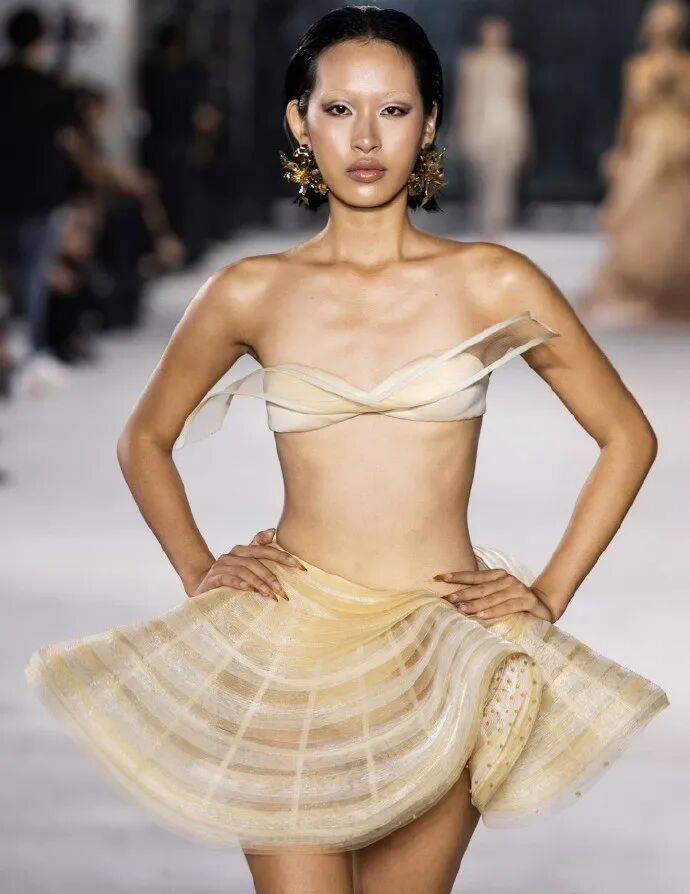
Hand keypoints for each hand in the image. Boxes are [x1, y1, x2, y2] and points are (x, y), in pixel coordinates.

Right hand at [186, 527, 305, 598]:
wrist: (201, 586)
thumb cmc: (229, 576)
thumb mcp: (245, 564)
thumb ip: (258, 548)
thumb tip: (272, 531)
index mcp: (242, 550)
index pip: (265, 550)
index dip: (283, 556)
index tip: (300, 566)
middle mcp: (232, 555)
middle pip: (255, 560)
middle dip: (270, 574)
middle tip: (282, 589)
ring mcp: (221, 566)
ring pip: (244, 570)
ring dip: (258, 582)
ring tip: (270, 593)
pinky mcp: (214, 578)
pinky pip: (228, 578)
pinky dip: (239, 583)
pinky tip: (248, 589)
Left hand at [433, 566, 554, 621]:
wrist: (545, 608)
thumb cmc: (514, 604)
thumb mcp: (498, 597)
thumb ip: (482, 596)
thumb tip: (454, 603)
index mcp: (497, 576)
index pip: (473, 576)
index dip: (456, 576)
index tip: (438, 577)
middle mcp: (507, 579)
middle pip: (480, 587)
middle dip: (462, 593)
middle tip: (446, 599)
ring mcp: (518, 589)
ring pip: (492, 597)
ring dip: (475, 604)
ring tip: (460, 609)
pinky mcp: (528, 601)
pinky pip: (507, 607)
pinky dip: (493, 611)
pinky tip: (480, 616)